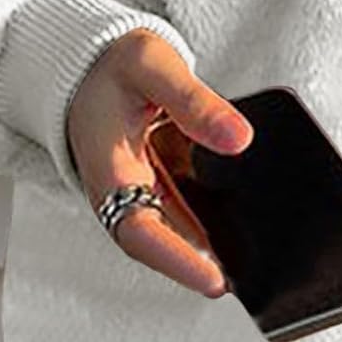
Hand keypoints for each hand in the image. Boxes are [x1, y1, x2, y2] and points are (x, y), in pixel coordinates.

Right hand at [66, 27, 252, 299]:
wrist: (88, 60)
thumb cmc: (111, 63)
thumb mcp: (153, 67)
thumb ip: (194, 102)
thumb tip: (239, 139)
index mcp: (109, 169)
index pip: (139, 231)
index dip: (177, 261)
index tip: (215, 281)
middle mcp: (117, 190)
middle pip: (158, 243)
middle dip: (198, 266)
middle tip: (248, 279)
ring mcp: (133, 189)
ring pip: (170, 230)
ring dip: (204, 247)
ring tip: (253, 259)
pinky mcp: (148, 182)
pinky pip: (177, 210)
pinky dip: (205, 220)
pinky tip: (238, 220)